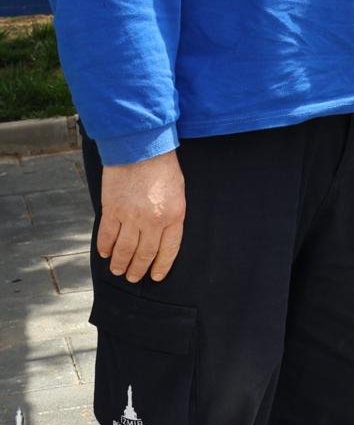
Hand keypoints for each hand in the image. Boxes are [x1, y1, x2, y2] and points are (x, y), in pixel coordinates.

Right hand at [98, 150, 185, 283]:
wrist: (142, 147)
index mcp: (174, 216)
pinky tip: (105, 253)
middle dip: (137, 269)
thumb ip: (171, 216)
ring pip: (123, 249)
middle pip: (144, 254)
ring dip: (119, 263)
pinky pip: (106, 236)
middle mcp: (153, 221)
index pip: (168, 250)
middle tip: (132, 277)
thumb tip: (162, 237)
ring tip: (117, 270)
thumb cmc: (164, 168)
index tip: (155, 277)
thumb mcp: (178, 193)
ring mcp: (131, 217)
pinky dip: (104, 247)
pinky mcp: (112, 210)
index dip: (161, 266)